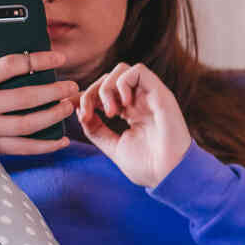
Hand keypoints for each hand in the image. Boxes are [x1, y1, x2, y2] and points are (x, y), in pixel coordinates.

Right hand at [0, 15, 76, 155]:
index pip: (8, 67)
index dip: (38, 60)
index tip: (58, 58)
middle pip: (25, 98)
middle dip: (53, 90)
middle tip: (72, 85)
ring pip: (27, 124)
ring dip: (53, 115)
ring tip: (68, 105)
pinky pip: (22, 149)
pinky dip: (44, 146)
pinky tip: (61, 140)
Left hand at [74, 62, 192, 188]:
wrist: (170, 174)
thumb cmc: (148, 166)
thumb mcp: (113, 146)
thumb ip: (96, 130)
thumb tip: (80, 111)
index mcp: (130, 113)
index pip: (103, 92)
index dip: (85, 96)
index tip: (74, 110)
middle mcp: (139, 101)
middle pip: (108, 78)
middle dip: (90, 93)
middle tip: (88, 115)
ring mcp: (150, 96)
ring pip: (121, 70)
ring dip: (107, 87)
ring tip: (110, 112)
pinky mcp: (160, 93)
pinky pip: (138, 71)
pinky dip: (124, 83)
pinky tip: (124, 105)